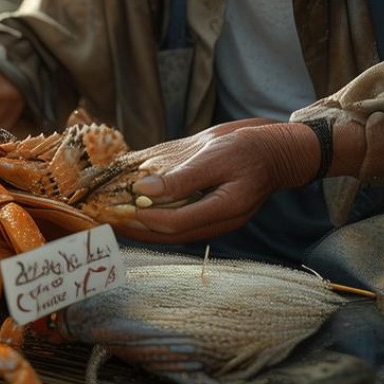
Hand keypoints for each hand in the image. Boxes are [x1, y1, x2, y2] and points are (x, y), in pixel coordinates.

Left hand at [110, 119, 320, 242]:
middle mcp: (219, 222)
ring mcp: (216, 222)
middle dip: (137, 231)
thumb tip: (144, 190)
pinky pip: (180, 225)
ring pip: (174, 234)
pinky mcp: (211, 216)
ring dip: (144, 230)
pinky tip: (137, 215)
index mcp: (225, 208)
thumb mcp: (216, 154)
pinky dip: (156, 222)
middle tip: (107, 224)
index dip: (146, 219)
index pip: (177, 223)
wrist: (277, 152)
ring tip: (115, 223)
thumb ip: (181, 176)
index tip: (121, 210)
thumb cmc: (248, 148)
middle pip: (171, 236)